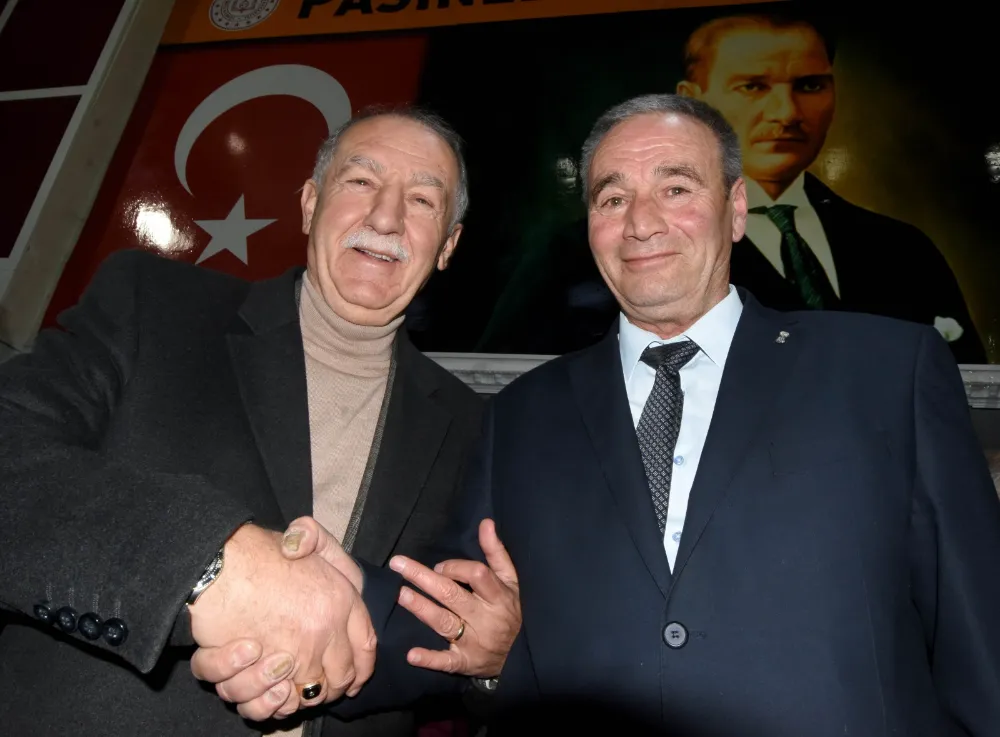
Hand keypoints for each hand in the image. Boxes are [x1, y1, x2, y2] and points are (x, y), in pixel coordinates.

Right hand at [188, 524, 375, 719]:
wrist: (217, 567)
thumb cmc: (257, 553)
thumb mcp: (302, 534)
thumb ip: (314, 538)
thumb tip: (304, 550)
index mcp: (342, 601)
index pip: (367, 646)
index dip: (362, 665)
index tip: (356, 676)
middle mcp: (326, 633)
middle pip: (341, 678)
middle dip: (331, 687)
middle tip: (317, 683)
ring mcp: (296, 658)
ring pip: (309, 697)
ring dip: (298, 697)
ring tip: (285, 683)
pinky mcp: (266, 676)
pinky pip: (274, 705)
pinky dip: (269, 703)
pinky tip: (266, 689)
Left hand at [390, 519, 519, 677]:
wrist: (521, 656)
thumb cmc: (510, 610)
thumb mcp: (510, 581)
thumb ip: (496, 552)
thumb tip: (486, 523)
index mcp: (498, 596)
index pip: (476, 575)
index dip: (455, 567)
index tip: (438, 566)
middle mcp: (486, 619)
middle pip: (452, 595)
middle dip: (424, 578)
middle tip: (398, 565)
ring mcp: (474, 642)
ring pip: (445, 623)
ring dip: (422, 609)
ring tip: (401, 595)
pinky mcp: (464, 663)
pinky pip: (446, 662)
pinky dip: (429, 659)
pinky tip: (411, 655)